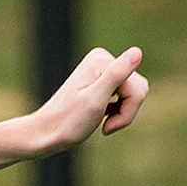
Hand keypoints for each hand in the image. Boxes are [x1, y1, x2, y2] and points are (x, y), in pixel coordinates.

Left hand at [33, 46, 147, 153]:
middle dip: (126, 112)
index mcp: (102, 60)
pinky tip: (102, 116)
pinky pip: (126, 95)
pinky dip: (117, 111)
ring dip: (122, 113)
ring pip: (134, 94)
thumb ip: (116, 75)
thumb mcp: (95, 100)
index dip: (127, 112)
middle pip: (138, 89)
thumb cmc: (69, 122)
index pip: (137, 88)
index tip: (107, 125)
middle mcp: (102, 59)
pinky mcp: (102, 79)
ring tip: (103, 122)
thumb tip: (137, 52)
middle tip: (106, 125)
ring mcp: (102, 68)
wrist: (47, 133)